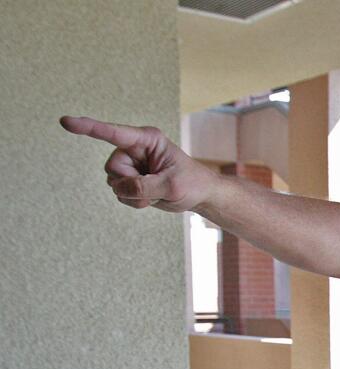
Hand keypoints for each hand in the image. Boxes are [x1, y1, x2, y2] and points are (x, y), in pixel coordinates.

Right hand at [59, 116, 216, 212]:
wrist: (199, 195)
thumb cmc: (191, 183)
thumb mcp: (172, 186)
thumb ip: (143, 186)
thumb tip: (118, 188)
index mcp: (147, 140)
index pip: (112, 133)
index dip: (88, 127)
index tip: (65, 121)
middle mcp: (133, 149)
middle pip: (113, 168)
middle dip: (132, 183)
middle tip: (157, 186)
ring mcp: (130, 164)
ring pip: (114, 182)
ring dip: (135, 195)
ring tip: (157, 191)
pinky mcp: (129, 179)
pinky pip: (120, 194)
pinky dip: (135, 201)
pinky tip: (151, 197)